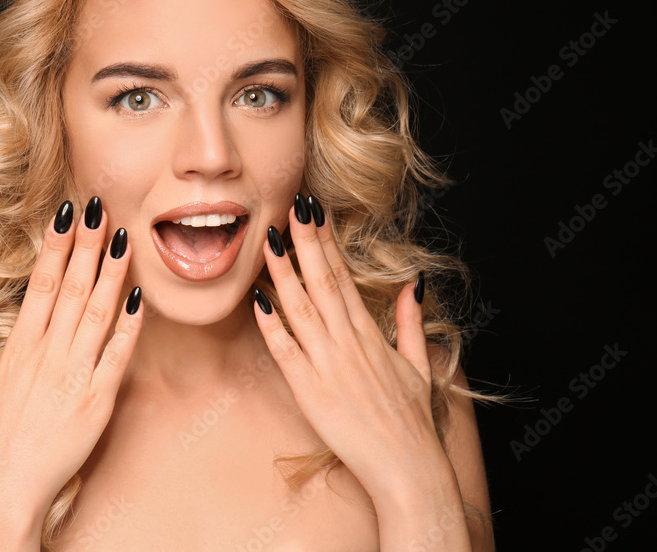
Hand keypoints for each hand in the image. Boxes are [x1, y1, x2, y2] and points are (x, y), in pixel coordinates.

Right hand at [0, 197, 142, 521]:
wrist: (3, 491)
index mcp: (18, 348)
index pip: (40, 283)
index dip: (55, 246)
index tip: (65, 214)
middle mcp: (47, 355)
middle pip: (71, 288)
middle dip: (86, 245)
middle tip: (100, 207)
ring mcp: (74, 376)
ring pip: (96, 313)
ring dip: (111, 274)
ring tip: (124, 239)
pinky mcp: (97, 401)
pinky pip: (117, 356)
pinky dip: (129, 326)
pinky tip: (140, 298)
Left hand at [253, 193, 443, 503]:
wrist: (408, 469)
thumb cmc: (412, 421)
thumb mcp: (419, 365)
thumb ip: (409, 323)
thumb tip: (412, 286)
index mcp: (369, 335)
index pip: (343, 276)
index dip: (325, 243)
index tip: (313, 213)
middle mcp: (348, 343)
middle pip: (322, 282)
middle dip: (305, 242)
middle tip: (291, 206)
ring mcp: (328, 366)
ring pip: (300, 309)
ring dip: (282, 273)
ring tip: (268, 240)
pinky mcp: (310, 391)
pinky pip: (285, 352)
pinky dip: (271, 325)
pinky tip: (256, 301)